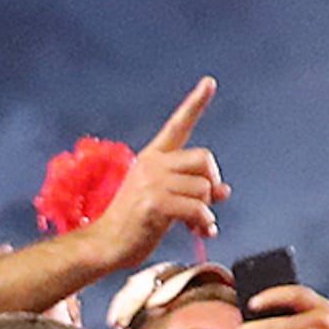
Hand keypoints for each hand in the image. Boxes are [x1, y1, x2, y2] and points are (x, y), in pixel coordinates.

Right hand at [91, 79, 227, 267]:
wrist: (104, 246)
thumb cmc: (133, 225)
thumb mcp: (165, 201)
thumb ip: (192, 191)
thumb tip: (224, 192)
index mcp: (152, 158)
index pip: (178, 125)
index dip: (195, 103)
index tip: (209, 82)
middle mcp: (151, 164)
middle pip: (204, 158)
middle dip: (211, 182)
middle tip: (205, 203)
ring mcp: (151, 182)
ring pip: (204, 187)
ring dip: (205, 210)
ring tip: (195, 224)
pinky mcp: (154, 203)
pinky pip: (197, 207)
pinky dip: (203, 222)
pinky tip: (197, 231)